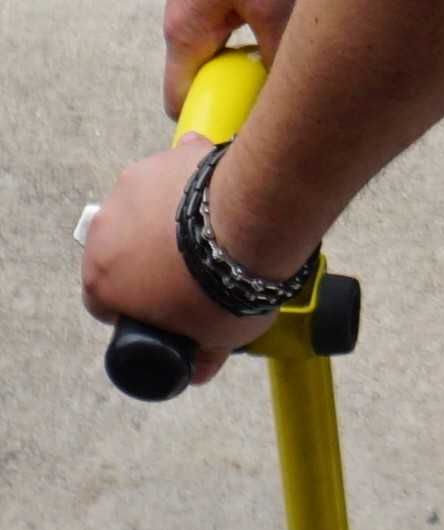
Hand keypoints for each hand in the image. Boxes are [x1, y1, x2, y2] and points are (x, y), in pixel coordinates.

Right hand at [76, 141, 273, 387]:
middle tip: (192, 264)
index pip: (103, 299)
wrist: (254, 223)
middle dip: (149, 257)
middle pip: (120, 248)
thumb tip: (199, 371)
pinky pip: (175, 167)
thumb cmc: (228, 286)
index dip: (132, 304)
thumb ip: (201, 353)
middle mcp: (105, 230)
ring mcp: (132, 188)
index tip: (160, 303)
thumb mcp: (217, 337)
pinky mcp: (166, 157)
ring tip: (213, 226)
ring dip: (168, 215)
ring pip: (145, 206)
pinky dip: (192, 179)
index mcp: (102, 280)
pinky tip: (220, 191)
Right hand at [162, 0, 302, 117]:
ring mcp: (194, 7)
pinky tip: (275, 47)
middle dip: (228, 96)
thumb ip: (275, 53)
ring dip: (238, 70)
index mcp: (186, 35)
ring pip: (213, 55)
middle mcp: (181, 25)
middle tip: (266, 111)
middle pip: (199, 78)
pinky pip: (221, 33)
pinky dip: (241, 47)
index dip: (203, 118)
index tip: (234, 134)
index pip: (179, 96)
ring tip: (275, 83)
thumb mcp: (274, 10)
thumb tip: (286, 92)